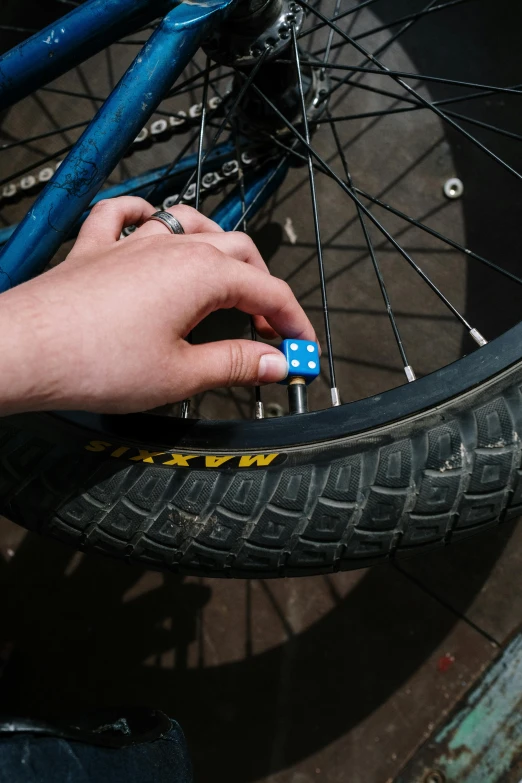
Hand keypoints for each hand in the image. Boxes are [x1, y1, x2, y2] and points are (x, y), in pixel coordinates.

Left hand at [0, 196, 315, 413]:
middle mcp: (172, 247)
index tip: (304, 349)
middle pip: (239, 252)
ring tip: (229, 279)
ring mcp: (132, 242)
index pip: (269, 290)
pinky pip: (127, 215)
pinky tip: (154, 223)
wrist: (23, 350)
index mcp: (202, 274)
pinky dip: (149, 217)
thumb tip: (276, 362)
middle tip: (271, 328)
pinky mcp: (97, 248)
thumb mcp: (181, 374)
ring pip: (193, 225)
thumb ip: (237, 364)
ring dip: (220, 250)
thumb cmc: (93, 360)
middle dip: (264, 288)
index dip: (294, 322)